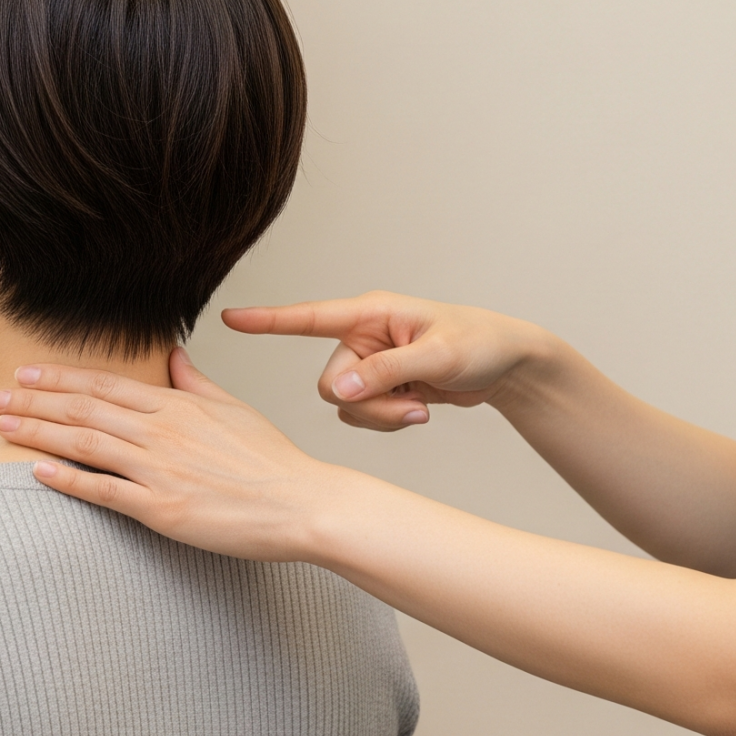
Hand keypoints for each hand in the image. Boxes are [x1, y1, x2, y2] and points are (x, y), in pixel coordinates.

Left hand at [0, 349, 371, 562]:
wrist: (301, 503)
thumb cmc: (271, 460)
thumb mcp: (233, 408)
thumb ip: (194, 383)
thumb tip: (171, 354)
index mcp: (178, 406)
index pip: (106, 385)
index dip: (61, 378)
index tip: (27, 373)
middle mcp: (163, 431)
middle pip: (84, 409)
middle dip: (35, 400)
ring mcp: (160, 469)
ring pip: (85, 443)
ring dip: (39, 432)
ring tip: (2, 424)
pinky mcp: (163, 509)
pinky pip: (104, 491)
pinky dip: (67, 480)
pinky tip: (36, 471)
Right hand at [220, 291, 552, 430]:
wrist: (506, 365)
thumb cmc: (479, 342)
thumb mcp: (437, 355)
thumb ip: (385, 371)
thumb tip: (338, 391)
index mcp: (371, 314)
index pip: (309, 316)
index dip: (268, 321)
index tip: (230, 319)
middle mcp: (363, 337)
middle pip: (331, 383)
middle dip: (369, 404)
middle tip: (412, 405)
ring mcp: (370, 365)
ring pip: (346, 406)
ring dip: (382, 417)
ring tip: (421, 407)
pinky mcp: (380, 388)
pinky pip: (363, 416)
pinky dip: (389, 422)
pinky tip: (419, 410)